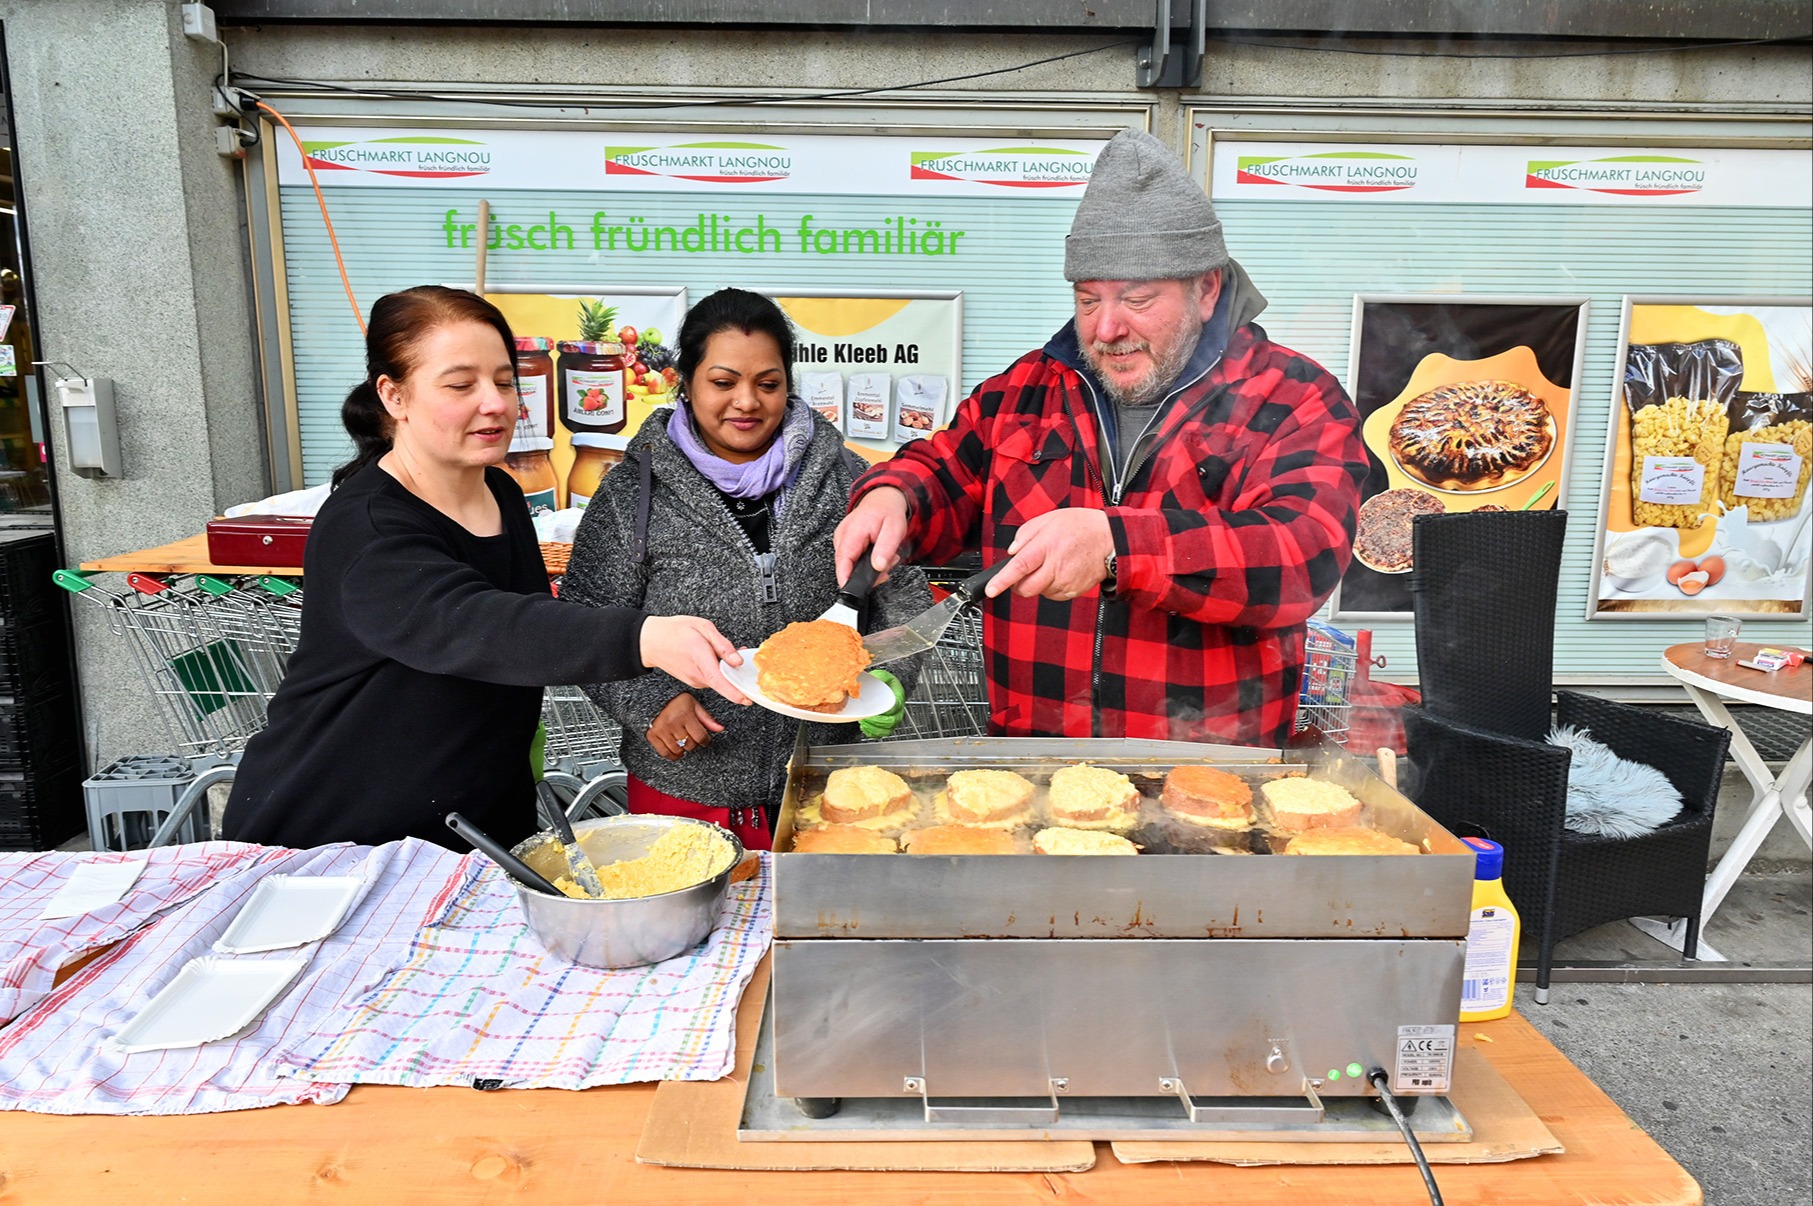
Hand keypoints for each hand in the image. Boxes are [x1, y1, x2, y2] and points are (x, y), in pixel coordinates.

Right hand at [639, 615, 750, 705]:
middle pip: (725, 683)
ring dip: (727, 670)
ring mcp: (695, 681)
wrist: (651, 641)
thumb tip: (738, 661)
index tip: (748, 699)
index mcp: (701, 659)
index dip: (736, 693)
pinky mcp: (693, 682)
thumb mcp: (703, 628)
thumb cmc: (674, 631)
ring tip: (723, 651)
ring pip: (719, 680)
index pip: (720, 682)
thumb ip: (723, 645)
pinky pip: (712, 679)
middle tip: (741, 655)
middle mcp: (698, 675)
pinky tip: (714, 657)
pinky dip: (718, 671)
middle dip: (738, 674)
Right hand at [646, 692, 725, 760]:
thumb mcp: (695, 705)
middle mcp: (672, 722)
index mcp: (684, 714)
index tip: (705, 740)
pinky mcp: (652, 735)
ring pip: (678, 750)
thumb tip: (720, 729)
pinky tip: (677, 750)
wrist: (656, 699)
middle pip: (690, 745)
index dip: (705, 741)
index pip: (700, 737)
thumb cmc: (677, 702)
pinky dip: (672, 755)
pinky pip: (665, 753)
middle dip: (694, 743)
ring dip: (684, 749)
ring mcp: (661, 729)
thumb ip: (707, 719)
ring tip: (684, 741)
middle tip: (692, 737)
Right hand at [834, 487, 910, 586]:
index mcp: (852, 532)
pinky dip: (865, 561)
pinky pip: (852, 559)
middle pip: (847, 566)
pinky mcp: (845, 543)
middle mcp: (842, 536)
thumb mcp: (894, 529)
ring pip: (850, 564)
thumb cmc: (888, 511)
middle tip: (886, 565)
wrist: (883, 498)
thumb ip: (885, 548)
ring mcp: (842, 540)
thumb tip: (878, 566)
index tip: (851, 590)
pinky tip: (876, 554)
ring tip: (884, 556)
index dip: (845, 578)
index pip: (843, 560)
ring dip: (869, 567)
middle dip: (868, 573)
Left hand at [857, 669, 906, 738]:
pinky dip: (873, 733)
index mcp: (898, 697)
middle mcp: (898, 710)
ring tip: (864, 723)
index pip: (895, 707)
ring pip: (887, 730)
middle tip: (865, 719)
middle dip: (877, 722)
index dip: (885, 712)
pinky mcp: (887, 725)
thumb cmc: (884, 682)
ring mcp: (893, 719)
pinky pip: (882, 734)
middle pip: (892, 721)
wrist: (885, 687)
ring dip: (875, 729)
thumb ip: (877, 677)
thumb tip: (868, 679)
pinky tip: (865, 728)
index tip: (873, 712)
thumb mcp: (881, 676)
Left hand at [985, 508, 1114, 600]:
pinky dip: (1050, 586)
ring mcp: (1065, 581)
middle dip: (1017, 585)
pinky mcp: (1073, 591)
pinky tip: (1060, 571)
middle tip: (1022, 573)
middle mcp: (1056, 566)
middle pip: (1026, 588)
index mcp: (1047, 546)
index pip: (1020, 567)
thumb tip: (1012, 551)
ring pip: (1039, 592)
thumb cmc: (1081, 527)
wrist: (1111, 540)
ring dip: (1037, 583)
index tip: (991, 589)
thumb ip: (1026, 534)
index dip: (1003, 580)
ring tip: (1050, 564)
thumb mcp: (1050, 518)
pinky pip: (1052, 595)